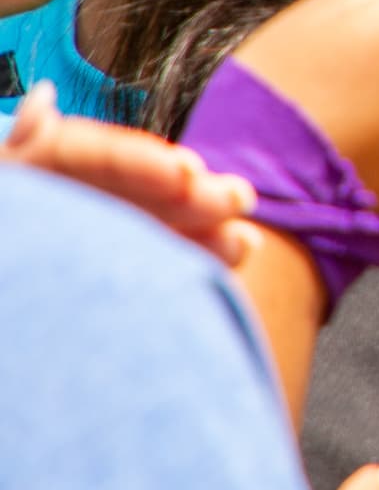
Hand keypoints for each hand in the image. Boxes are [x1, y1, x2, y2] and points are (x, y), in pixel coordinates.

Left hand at [1, 83, 258, 263]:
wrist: (3, 386)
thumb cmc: (4, 248)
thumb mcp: (5, 191)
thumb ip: (20, 156)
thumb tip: (43, 103)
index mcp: (25, 179)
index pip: (83, 157)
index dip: (138, 162)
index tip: (186, 174)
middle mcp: (54, 208)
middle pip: (127, 190)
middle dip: (188, 195)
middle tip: (237, 201)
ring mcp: (79, 247)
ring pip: (148, 228)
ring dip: (204, 228)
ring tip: (243, 240)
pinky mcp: (100, 288)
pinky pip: (151, 265)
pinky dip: (194, 259)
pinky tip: (231, 256)